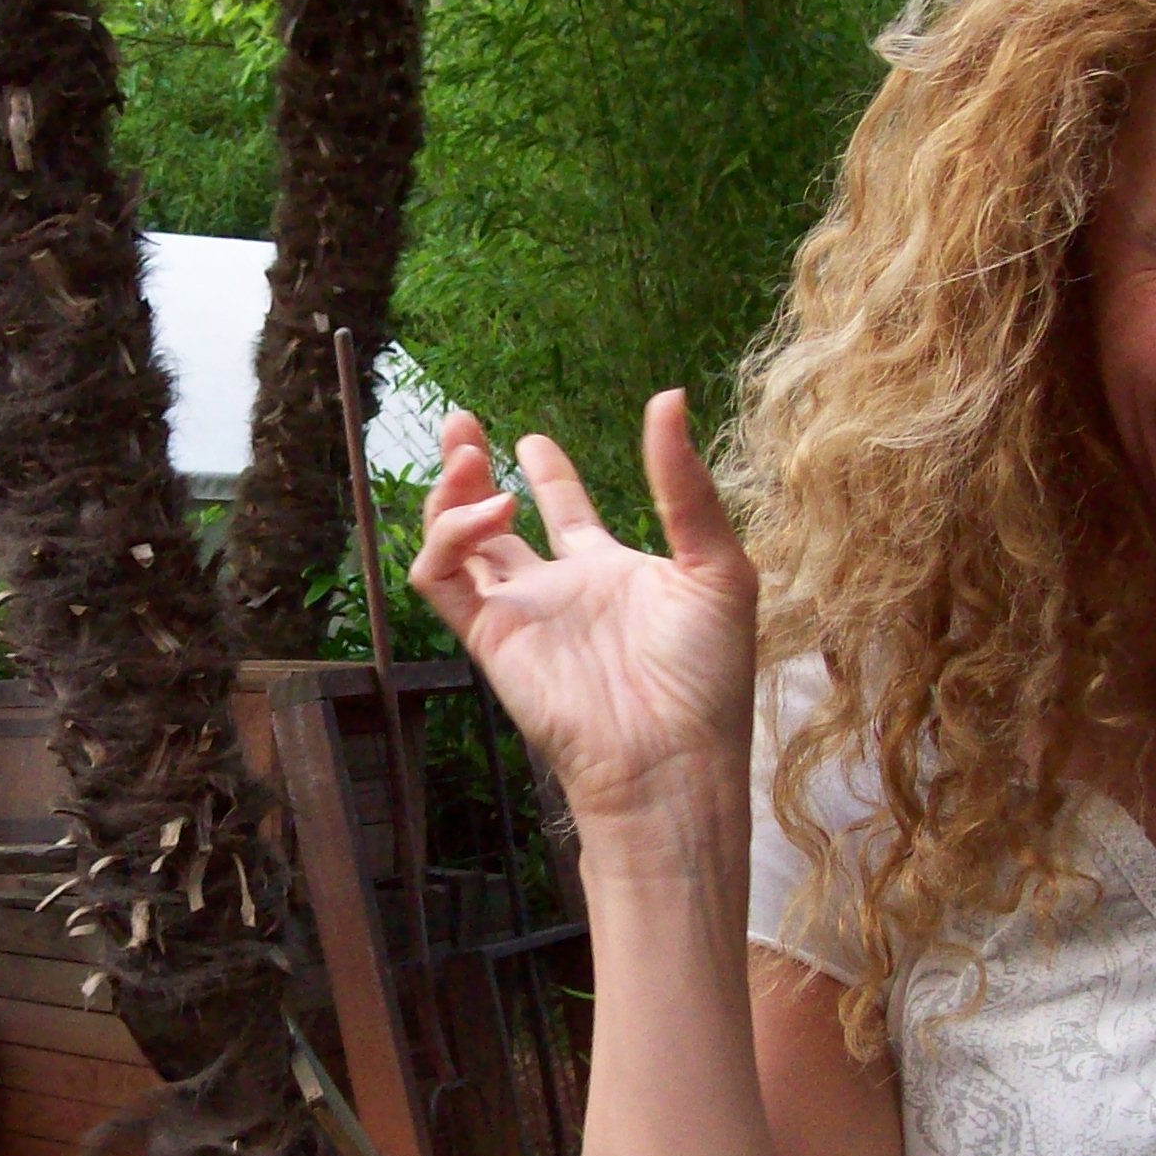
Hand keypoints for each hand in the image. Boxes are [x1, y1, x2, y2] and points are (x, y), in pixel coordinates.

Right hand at [407, 389, 758, 833]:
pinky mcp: (490, 638)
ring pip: (456, 543)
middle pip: (494, 521)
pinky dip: (445, 537)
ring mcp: (520, 614)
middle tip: (461, 424)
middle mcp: (558, 591)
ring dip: (448, 495)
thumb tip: (667, 396)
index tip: (530, 440)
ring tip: (468, 455)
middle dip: (470, 469)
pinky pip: (439, 580)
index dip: (548, 472)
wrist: (671, 759)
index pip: (567, 512)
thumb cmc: (707, 676)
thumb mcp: (716, 565)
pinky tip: (487, 511)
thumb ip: (684, 485)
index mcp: (611, 573)